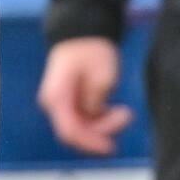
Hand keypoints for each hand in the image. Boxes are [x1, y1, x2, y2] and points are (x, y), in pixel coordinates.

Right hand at [37, 38, 134, 154]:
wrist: (82, 33)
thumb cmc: (91, 49)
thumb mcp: (102, 74)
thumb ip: (96, 100)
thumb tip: (93, 115)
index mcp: (56, 97)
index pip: (70, 131)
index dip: (91, 143)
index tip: (112, 146)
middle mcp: (54, 104)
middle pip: (76, 134)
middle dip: (102, 133)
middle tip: (125, 115)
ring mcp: (62, 105)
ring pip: (83, 129)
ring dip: (105, 126)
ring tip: (125, 111)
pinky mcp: (72, 105)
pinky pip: (86, 122)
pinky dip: (102, 120)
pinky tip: (116, 109)